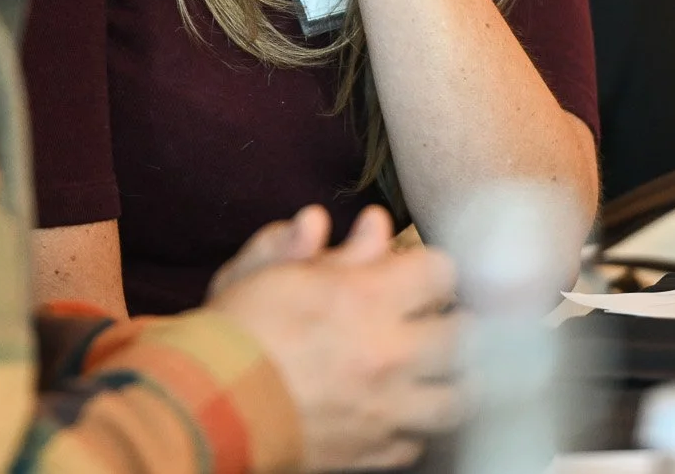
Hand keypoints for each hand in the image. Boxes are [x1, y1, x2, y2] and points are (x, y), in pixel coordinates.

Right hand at [209, 206, 460, 470]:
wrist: (209, 404)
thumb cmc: (237, 330)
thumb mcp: (276, 271)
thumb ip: (334, 249)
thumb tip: (375, 224)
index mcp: (368, 299)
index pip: (441, 271)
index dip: (430, 268)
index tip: (418, 274)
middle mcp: (390, 354)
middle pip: (465, 336)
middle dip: (454, 323)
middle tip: (434, 321)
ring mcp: (387, 409)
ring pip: (458, 398)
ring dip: (449, 381)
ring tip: (431, 371)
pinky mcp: (373, 452)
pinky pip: (417, 443)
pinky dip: (411, 426)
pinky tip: (394, 410)